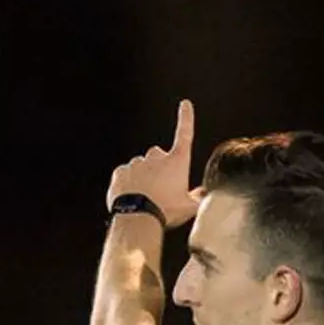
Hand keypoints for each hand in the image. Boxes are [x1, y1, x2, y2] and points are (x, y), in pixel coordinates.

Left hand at [106, 99, 200, 228]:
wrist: (137, 220)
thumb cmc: (166, 212)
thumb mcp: (189, 208)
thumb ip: (197, 198)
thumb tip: (202, 195)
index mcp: (176, 162)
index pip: (184, 134)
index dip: (186, 118)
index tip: (185, 104)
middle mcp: (156, 158)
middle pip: (159, 155)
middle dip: (159, 166)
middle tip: (161, 188)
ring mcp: (136, 163)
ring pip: (141, 166)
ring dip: (144, 176)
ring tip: (146, 197)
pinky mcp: (120, 172)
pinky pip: (126, 174)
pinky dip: (129, 182)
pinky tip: (133, 197)